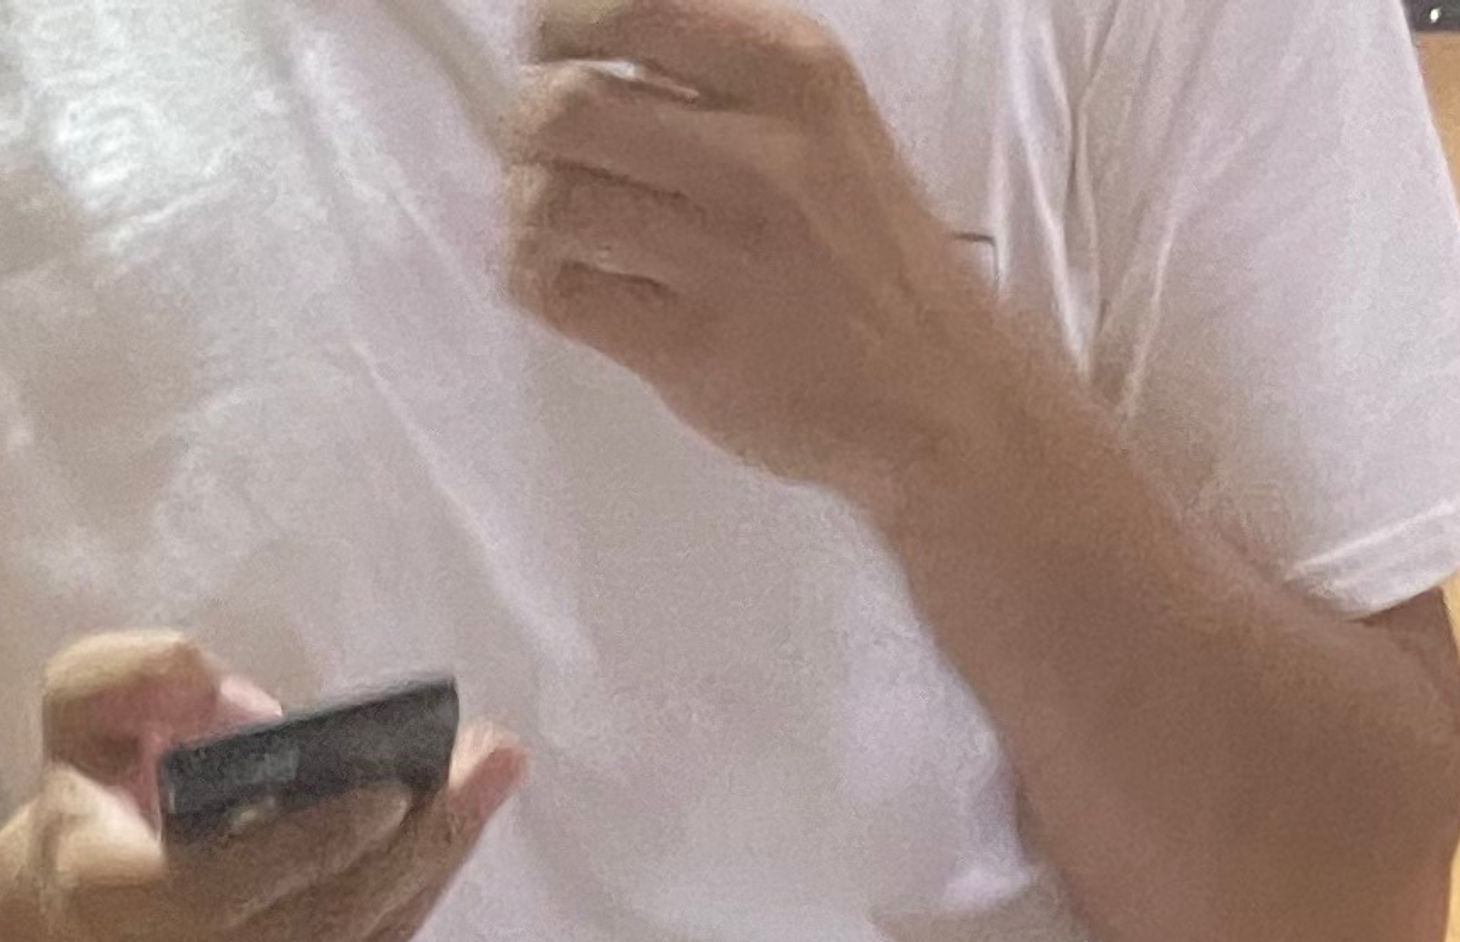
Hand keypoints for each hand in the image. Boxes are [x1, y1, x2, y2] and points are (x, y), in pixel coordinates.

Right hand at [10, 633, 521, 941]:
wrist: (68, 940)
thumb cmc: (88, 806)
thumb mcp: (75, 714)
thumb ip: (132, 678)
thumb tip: (239, 704)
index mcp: (110, 900)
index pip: (224, 891)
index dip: (314, 844)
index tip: (396, 782)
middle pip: (315, 926)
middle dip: (414, 845)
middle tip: (488, 759)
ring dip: (432, 865)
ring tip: (488, 778)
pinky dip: (410, 893)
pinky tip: (448, 827)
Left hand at [506, 0, 1001, 507]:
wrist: (934, 386)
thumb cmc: (865, 245)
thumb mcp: (822, 117)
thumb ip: (723, 74)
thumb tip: (592, 48)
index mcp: (792, 68)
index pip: (633, 8)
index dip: (558, 22)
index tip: (543, 43)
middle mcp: (758, 151)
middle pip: (568, 104)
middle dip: (525, 122)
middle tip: (533, 146)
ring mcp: (721, 253)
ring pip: (552, 199)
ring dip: (524, 205)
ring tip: (544, 216)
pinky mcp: (689, 346)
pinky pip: (562, 292)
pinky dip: (534, 277)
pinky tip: (553, 274)